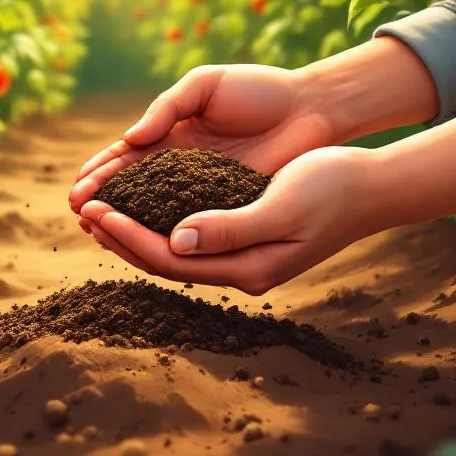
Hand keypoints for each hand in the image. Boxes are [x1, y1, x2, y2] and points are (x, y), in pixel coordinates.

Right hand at [69, 64, 337, 212]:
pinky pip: (195, 224)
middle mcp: (183, 166)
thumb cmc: (258, 89)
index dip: (101, 173)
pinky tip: (149, 245)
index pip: (127, 157)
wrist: (310, 107)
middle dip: (106, 201)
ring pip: (158, 212)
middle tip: (80, 216)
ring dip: (129, 223)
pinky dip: (169, 234)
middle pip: (135, 189)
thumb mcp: (205, 85)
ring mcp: (205, 190)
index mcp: (172, 133)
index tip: (77, 190)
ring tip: (100, 233)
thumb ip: (167, 106)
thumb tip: (129, 138)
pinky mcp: (231, 207)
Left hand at [77, 147, 378, 294]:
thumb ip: (229, 227)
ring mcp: (245, 255)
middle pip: (167, 261)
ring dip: (137, 232)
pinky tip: (145, 205)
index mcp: (248, 268)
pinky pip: (193, 235)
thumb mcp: (280, 207)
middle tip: (83, 211)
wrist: (371, 186)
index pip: (171, 258)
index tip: (96, 210)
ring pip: (177, 250)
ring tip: (102, 212)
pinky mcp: (248, 236)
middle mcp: (242, 269)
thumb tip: (176, 240)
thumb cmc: (332, 190)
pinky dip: (162, 222)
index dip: (128, 236)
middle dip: (122, 238)